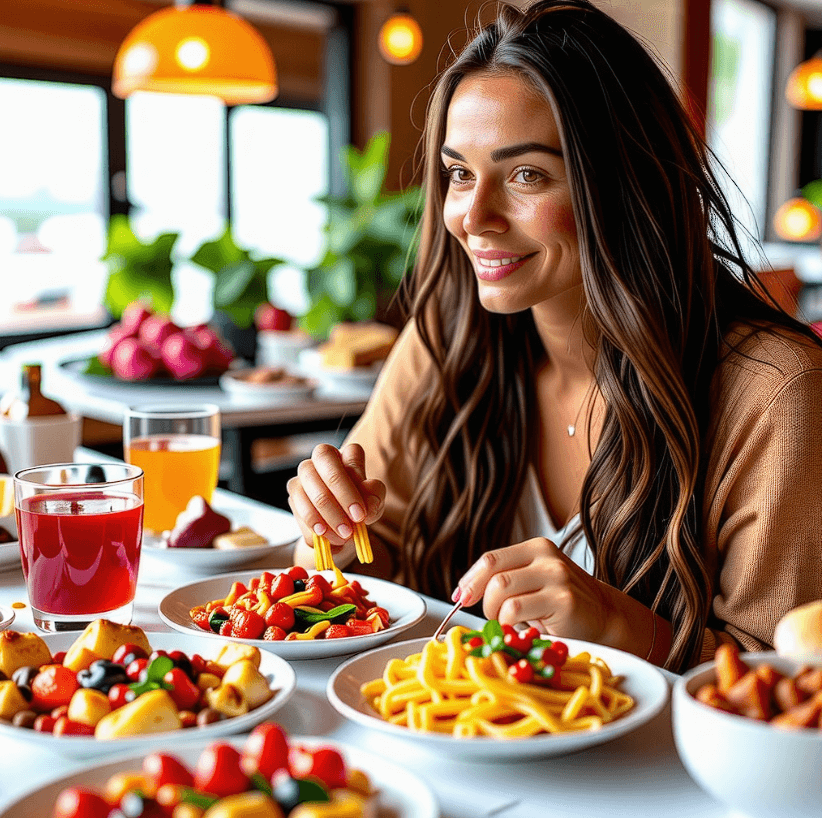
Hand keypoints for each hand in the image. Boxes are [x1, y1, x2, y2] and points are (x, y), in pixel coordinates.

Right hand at [286, 443, 385, 550]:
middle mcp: (321, 459)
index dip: (357, 480)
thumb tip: (367, 503)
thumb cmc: (359, 508)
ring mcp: (304, 476)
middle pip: (325, 463)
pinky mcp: (293, 496)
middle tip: (352, 524)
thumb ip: (375, 498)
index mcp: (347, 455)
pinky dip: (314, 526)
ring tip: (342, 535)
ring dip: (326, 515)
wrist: (340, 530)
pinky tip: (326, 536)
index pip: (352, 453)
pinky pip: (298, 510)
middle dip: (340, 495)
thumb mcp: (374, 504)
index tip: (361, 512)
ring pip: (308, 486)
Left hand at [454, 537, 627, 646]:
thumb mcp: (533, 582)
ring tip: (509, 623)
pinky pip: (516, 611)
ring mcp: (557, 578)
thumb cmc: (561, 604)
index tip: (460, 597)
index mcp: (537, 548)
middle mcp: (547, 558)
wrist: (604, 618)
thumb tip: (463, 591)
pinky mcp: (564, 601)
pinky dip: (509, 624)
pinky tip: (524, 628)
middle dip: (482, 600)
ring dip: (496, 614)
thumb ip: (506, 579)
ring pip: (502, 592)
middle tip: (491, 616)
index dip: (470, 580)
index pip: (491, 559)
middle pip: (494, 575)